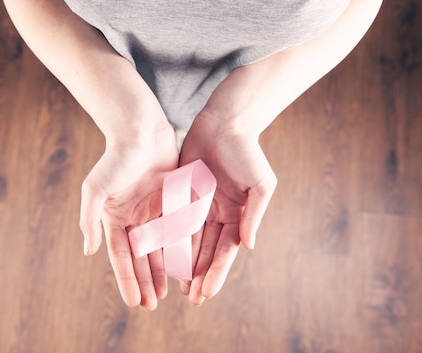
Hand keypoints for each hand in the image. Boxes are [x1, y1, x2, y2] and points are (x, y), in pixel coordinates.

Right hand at [80, 124, 178, 309]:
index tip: (134, 303)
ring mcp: (153, 209)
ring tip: (167, 293)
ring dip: (162, 270)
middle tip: (152, 306)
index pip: (120, 256)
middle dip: (145, 281)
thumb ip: (89, 220)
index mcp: (113, 217)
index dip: (127, 280)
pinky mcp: (172, 200)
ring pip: (159, 247)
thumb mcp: (95, 189)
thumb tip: (88, 251)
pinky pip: (177, 230)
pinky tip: (185, 266)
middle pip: (140, 257)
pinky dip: (179, 248)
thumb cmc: (116, 158)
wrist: (141, 130)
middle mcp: (133, 217)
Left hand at [178, 111, 276, 304]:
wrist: (225, 122)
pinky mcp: (182, 193)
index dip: (216, 273)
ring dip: (184, 263)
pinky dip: (169, 238)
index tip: (206, 295)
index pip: (225, 251)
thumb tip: (247, 246)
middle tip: (190, 299)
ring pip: (189, 240)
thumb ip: (253, 215)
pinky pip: (174, 219)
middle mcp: (218, 214)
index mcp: (237, 214)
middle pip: (206, 251)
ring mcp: (199, 205)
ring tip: (176, 286)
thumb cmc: (247, 152)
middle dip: (199, 275)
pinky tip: (161, 255)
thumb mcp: (260, 184)